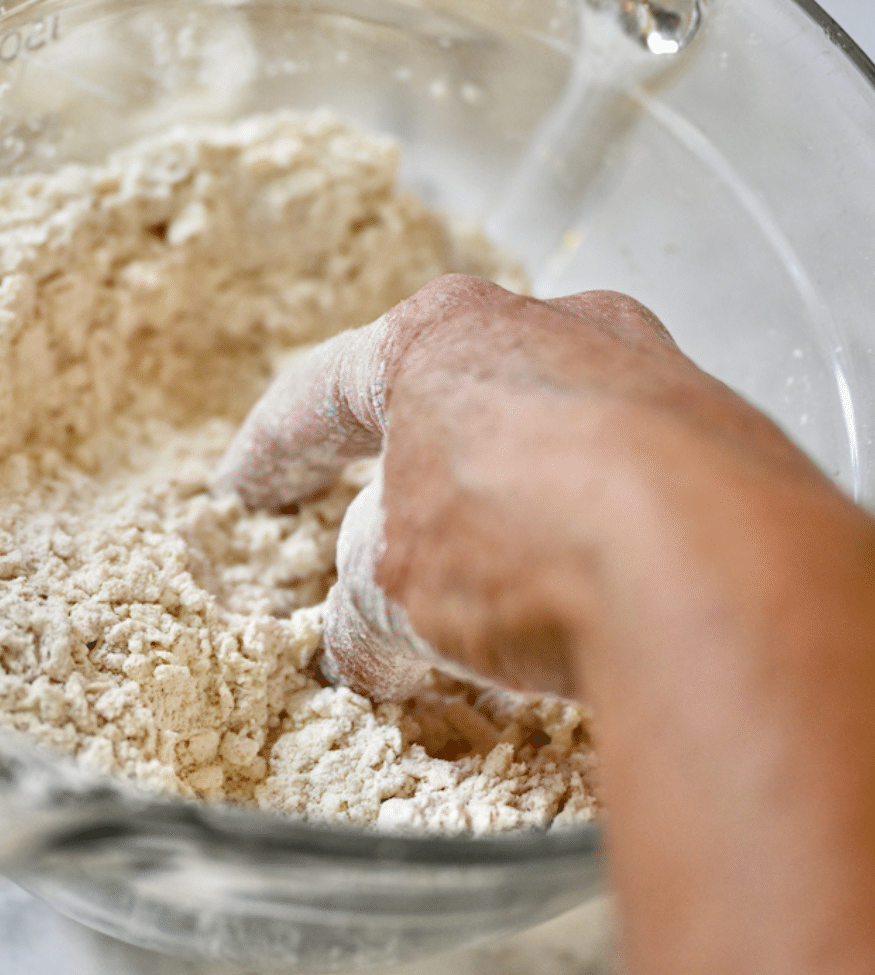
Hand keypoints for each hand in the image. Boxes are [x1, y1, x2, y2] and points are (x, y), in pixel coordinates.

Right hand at [217, 272, 824, 702]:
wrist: (715, 572)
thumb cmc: (526, 544)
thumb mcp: (398, 592)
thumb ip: (365, 613)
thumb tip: (367, 646)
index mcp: (441, 337)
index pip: (327, 391)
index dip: (275, 449)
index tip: (247, 486)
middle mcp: (551, 327)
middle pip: (453, 402)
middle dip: (414, 475)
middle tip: (381, 532)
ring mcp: (650, 372)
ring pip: (552, 437)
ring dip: (513, 507)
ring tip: (495, 593)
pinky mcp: (727, 435)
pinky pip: (635, 480)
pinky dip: (596, 532)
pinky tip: (589, 599)